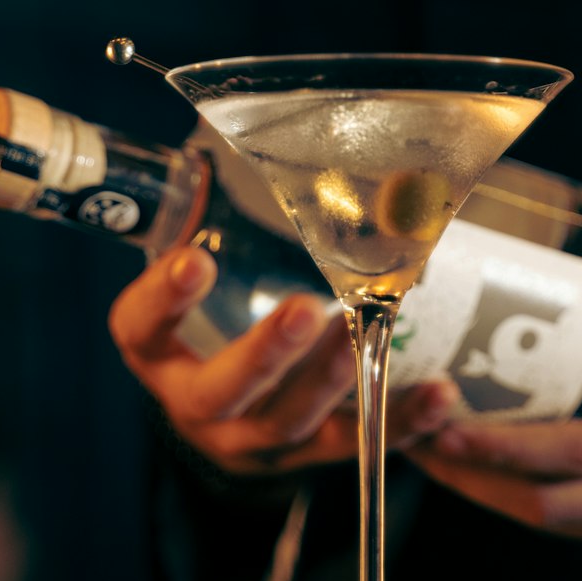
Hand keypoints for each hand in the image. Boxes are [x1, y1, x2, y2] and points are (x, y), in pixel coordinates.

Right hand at [107, 246, 457, 477]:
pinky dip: (400, 422)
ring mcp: (255, 438)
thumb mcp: (204, 274)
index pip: (141, 329)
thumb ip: (218, 218)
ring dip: (330, 380)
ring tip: (363, 337)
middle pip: (219, 392)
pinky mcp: (310, 455)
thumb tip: (265, 125)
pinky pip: (354, 443)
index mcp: (159, 354)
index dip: (162, 298)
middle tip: (303, 309)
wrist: (231, 413)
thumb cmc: (218, 318)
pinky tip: (440, 396)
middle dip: (264, 354)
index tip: (194, 259)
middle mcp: (199, 405)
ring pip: (289, 421)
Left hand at [406, 211, 581, 563]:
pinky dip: (540, 510)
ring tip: (450, 463)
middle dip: (484, 479)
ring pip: (565, 525)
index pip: (576, 451)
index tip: (451, 426)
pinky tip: (503, 484)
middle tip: (429, 446)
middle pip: (554, 503)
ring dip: (502, 499)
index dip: (508, 445)